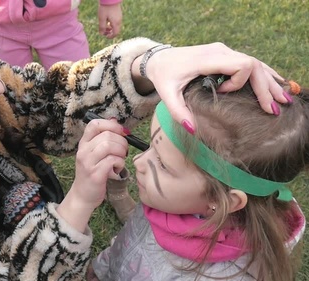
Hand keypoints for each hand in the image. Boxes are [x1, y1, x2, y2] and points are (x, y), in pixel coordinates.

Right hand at [57, 119, 127, 232]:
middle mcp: (83, 151)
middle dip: (121, 142)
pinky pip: (112, 161)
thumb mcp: (95, 153)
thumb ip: (103, 138)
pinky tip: (117, 169)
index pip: (94, 124)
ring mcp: (88, 163)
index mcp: (83, 143)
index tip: (121, 133)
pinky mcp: (95, 174)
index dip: (111, 125)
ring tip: (120, 160)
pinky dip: (120, 163)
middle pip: (107, 135)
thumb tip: (114, 121)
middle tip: (123, 152)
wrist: (83, 195)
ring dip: (121, 152)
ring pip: (109, 146)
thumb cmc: (92, 172)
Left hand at [98, 3, 121, 38]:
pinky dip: (112, 23)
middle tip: (104, 31)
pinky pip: (116, 21)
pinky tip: (107, 20)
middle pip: (116, 30)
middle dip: (110, 32)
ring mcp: (120, 16)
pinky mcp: (119, 13)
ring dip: (111, 28)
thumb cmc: (105, 8)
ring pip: (116, 26)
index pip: (115, 33)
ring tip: (105, 25)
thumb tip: (102, 34)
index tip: (105, 36)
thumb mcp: (102, 18)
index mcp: (116, 23)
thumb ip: (102, 27)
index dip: (110, 36)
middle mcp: (119, 21)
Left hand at [143, 42, 287, 132]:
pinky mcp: (224, 54)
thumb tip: (193, 129)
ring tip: (281, 99)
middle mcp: (219, 51)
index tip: (221, 93)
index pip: (241, 65)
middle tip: (274, 108)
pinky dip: (262, 74)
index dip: (238, 82)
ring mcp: (223, 51)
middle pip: (254, 65)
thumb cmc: (163, 76)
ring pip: (255, 62)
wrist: (159, 59)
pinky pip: (248, 62)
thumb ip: (177, 111)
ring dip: (268, 81)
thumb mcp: (166, 94)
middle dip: (266, 87)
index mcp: (207, 59)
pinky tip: (275, 83)